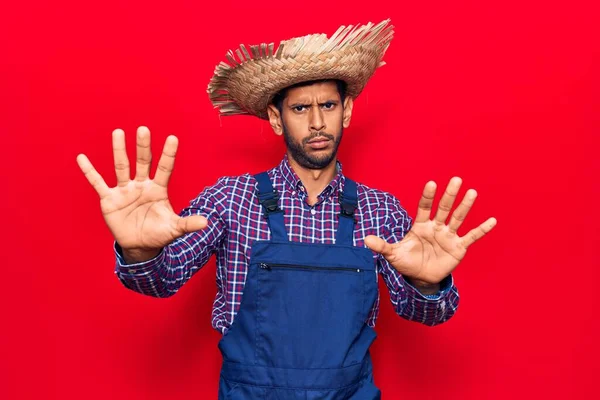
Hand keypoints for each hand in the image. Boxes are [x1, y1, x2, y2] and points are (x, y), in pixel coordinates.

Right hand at [76, 126, 207, 250]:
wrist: (140, 246)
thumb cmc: (159, 233)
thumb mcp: (174, 229)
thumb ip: (188, 223)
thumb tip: (206, 222)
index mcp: (158, 189)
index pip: (165, 168)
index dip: (168, 154)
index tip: (173, 138)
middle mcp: (142, 185)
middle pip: (143, 162)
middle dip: (143, 147)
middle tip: (143, 129)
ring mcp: (125, 190)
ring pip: (122, 167)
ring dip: (119, 150)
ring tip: (118, 132)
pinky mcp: (109, 199)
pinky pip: (98, 183)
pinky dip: (90, 171)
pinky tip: (82, 158)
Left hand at [364, 177, 496, 284]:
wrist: (421, 277)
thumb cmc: (407, 261)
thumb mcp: (393, 254)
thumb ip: (382, 246)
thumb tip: (365, 240)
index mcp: (420, 225)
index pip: (424, 207)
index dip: (427, 196)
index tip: (431, 184)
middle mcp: (436, 227)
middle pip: (444, 208)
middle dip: (449, 195)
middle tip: (456, 179)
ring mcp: (448, 236)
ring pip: (458, 218)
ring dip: (465, 206)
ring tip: (472, 192)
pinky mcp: (458, 247)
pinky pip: (471, 237)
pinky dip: (481, 229)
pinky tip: (492, 220)